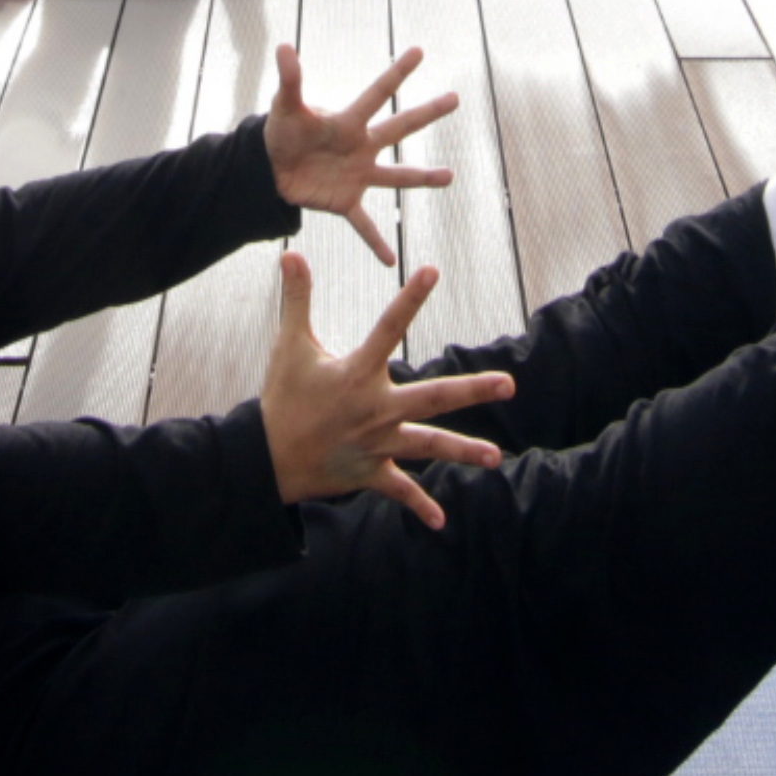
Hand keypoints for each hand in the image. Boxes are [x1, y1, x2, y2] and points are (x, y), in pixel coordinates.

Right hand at [261, 255, 508, 528]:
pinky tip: (441, 522)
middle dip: (472, 391)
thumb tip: (292, 253)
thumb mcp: (288, 346)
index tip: (432, 271)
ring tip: (496, 458)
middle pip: (432, 398)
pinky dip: (419, 506)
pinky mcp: (371, 472)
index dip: (409, 298)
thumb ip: (297, 300)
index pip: (388, 328)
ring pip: (428, 446)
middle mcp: (375, 409)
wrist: (266, 456)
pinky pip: (399, 491)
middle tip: (509, 384)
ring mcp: (376, 444)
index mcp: (357, 374)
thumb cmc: (282, 398)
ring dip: (463, 452)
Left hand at [264, 42, 458, 264]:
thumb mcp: (284, 107)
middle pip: (399, 127)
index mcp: (348, 122)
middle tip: (454, 98)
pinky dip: (377, 242)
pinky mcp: (345, 202)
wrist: (270, 169)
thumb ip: (289, 80)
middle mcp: (361, 146)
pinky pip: (365, 225)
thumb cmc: (280, 133)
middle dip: (426, 113)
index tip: (419, 51)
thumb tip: (283, 46)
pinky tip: (391, 260)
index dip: (397, 73)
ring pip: (396, 177)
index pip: (377, 93)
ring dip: (422, 177)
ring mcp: (357, 175)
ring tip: (449, 177)